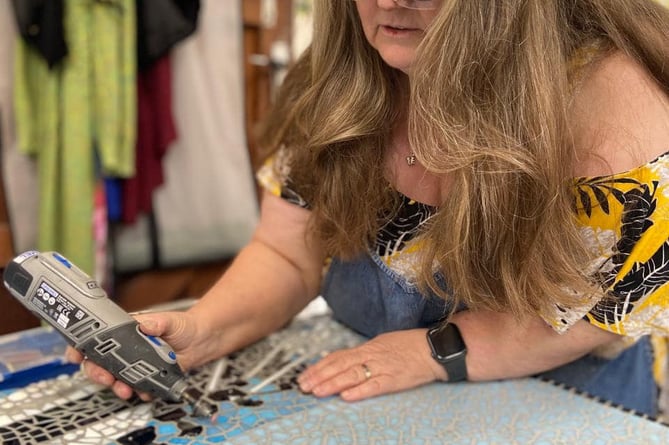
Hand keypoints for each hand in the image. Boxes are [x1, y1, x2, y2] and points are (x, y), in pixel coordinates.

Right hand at [65, 311, 200, 399]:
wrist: (201, 341)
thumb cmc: (183, 326)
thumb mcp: (170, 320)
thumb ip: (158, 323)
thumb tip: (146, 325)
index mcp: (126, 331)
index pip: (98, 338)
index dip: (83, 347)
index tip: (76, 355)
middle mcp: (126, 349)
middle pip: (100, 363)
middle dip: (97, 372)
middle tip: (105, 377)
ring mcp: (135, 364)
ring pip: (115, 378)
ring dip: (116, 386)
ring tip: (124, 389)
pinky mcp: (147, 376)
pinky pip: (136, 387)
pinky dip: (138, 392)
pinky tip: (144, 391)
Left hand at [297, 328, 445, 401]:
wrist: (433, 348)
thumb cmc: (408, 346)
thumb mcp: (382, 344)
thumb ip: (364, 354)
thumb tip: (345, 361)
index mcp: (367, 348)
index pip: (337, 357)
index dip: (320, 366)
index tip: (305, 376)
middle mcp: (371, 356)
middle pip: (340, 365)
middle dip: (320, 376)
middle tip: (303, 386)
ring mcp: (382, 367)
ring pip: (352, 374)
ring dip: (333, 383)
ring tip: (317, 391)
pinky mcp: (394, 379)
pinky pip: (374, 385)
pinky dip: (359, 391)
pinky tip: (346, 396)